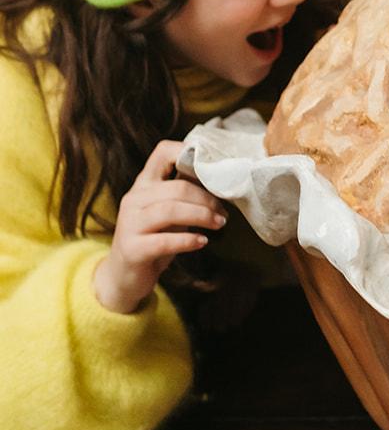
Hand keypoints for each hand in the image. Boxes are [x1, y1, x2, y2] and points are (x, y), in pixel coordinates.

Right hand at [93, 139, 226, 314]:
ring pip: (170, 210)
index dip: (188, 153)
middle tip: (223, 212)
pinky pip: (164, 240)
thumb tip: (219, 180)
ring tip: (218, 224)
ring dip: (201, 216)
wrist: (124, 277)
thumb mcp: (169, 212)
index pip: (163, 152)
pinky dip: (188, 240)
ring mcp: (130, 223)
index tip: (214, 169)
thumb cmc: (153, 239)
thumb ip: (185, 194)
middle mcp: (134, 199)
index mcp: (144, 184)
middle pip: (176, 187)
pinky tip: (202, 242)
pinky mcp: (132, 249)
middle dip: (206, 199)